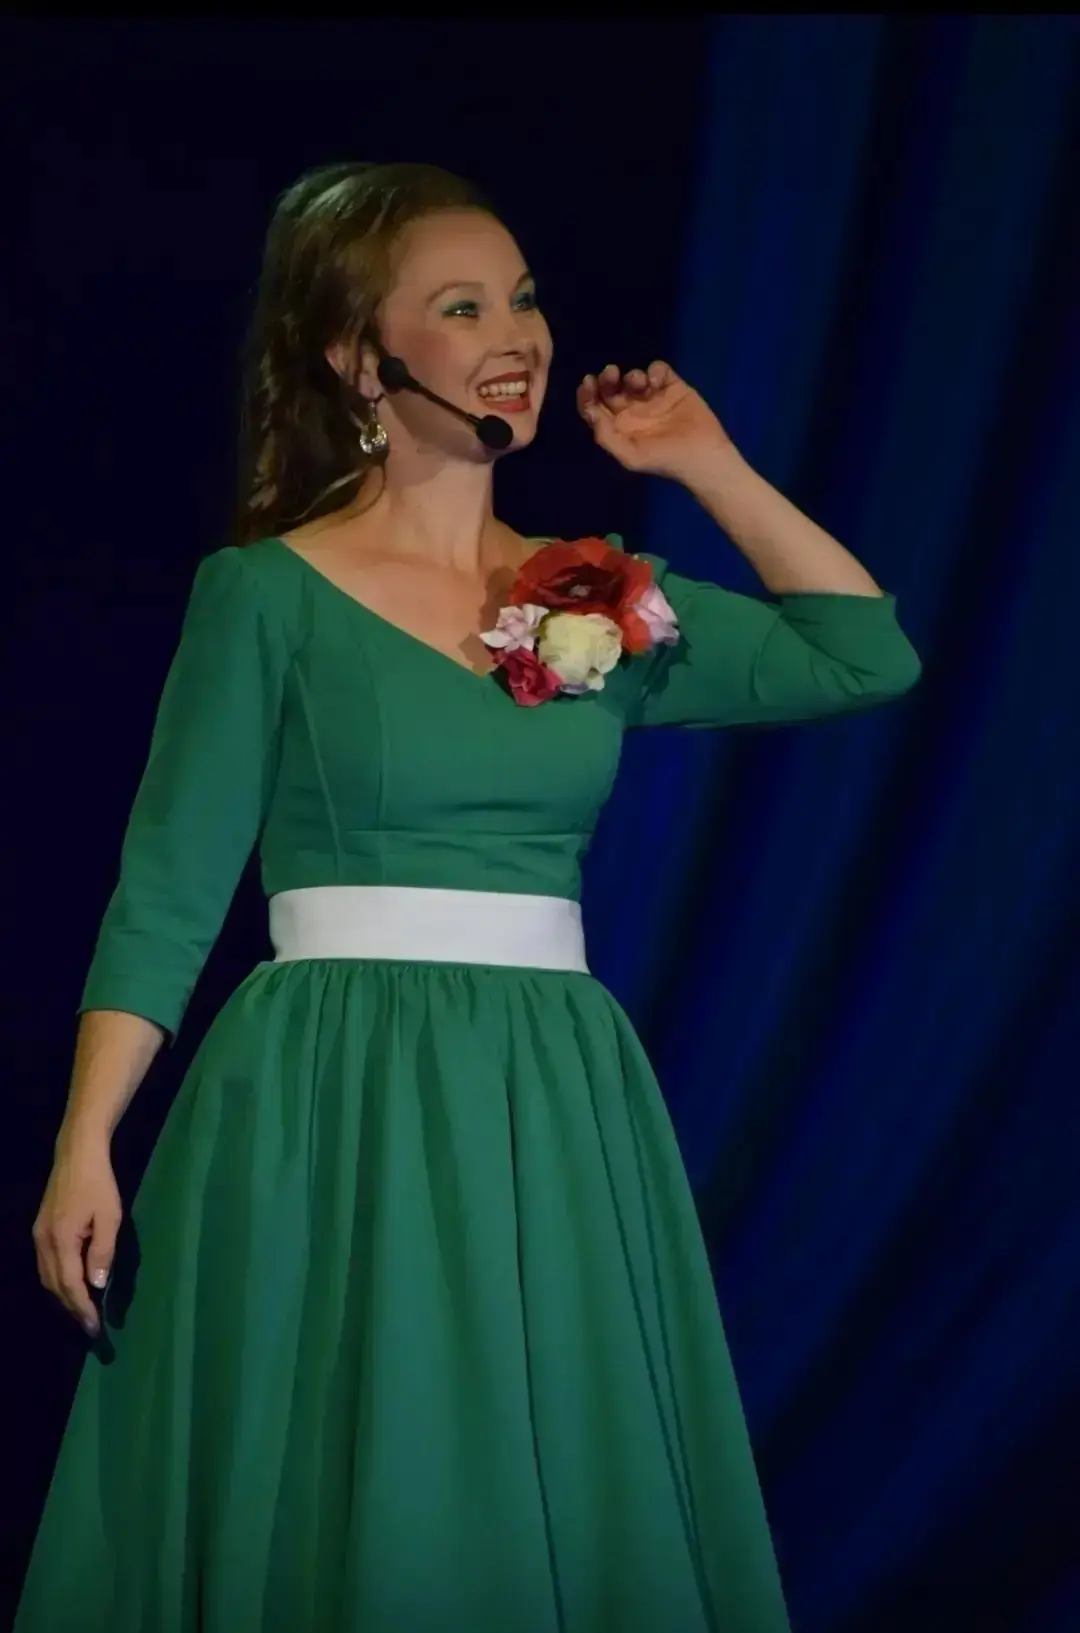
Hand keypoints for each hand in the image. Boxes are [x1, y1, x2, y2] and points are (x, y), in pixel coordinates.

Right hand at [32, 1130, 121, 1335]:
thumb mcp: (109, 1217)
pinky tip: (71, 1284)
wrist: (77, 1154)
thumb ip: (103, 1252)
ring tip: (82, 1310)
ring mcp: (38, 1236)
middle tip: (89, 1326)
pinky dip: (57, 1280)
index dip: (82, 1308)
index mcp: (61, 1241)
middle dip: (71, 1307)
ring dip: (63, 1296)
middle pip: (54, 1285)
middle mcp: (43, 1242)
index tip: (94, 1327)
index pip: (70, 1285)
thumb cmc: (99, 1183)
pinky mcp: (40, 1229)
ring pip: (47, 1277)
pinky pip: (46, 1265)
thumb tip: (97, 1285)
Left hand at [576, 361, 732, 481]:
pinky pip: (658, 369)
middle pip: (610, 388)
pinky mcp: (672, 386)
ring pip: (633, 376)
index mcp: (617, 427)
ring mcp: (652, 397)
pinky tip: (657, 382)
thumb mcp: (630, 456)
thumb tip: (591, 413)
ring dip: (632, 376)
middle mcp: (631, 410)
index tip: (588, 382)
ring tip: (641, 385)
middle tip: (611, 373)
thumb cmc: (665, 460)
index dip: (587, 394)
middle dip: (607, 378)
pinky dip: (655, 371)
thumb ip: (607, 436)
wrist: (702, 455)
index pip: (594, 407)